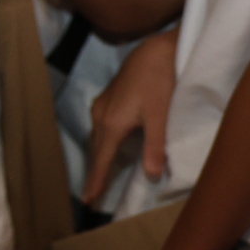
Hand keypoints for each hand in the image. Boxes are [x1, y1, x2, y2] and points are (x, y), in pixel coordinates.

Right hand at [85, 29, 177, 204]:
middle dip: (94, 171)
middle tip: (92, 193)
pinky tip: (110, 144)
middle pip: (95, 150)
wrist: (157, 49)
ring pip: (97, 138)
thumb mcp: (161, 115)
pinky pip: (100, 127)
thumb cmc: (160, 80)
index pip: (101, 159)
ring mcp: (102, 105)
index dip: (96, 180)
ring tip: (100, 173)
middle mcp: (101, 116)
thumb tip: (150, 175)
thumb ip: (156, 146)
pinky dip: (103, 142)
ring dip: (98, 156)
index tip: (88, 200)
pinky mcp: (108, 98)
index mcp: (112, 123)